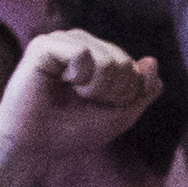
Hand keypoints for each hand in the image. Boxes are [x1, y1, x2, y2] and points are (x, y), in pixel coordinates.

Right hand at [0, 27, 164, 164]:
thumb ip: (143, 90)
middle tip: (83, 102)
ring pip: (107, 58)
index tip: (99, 106)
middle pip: (124, 63)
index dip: (125, 96)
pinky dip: (78, 77)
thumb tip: (152, 60)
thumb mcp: (120, 114)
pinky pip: (82, 53)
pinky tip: (59, 82)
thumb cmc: (73, 130)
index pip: (134, 68)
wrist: (34, 145)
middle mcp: (79, 42)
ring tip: (72, 93)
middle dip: (112, 93)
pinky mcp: (44, 45)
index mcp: (97, 54)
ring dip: (96, 87)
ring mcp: (61, 41)